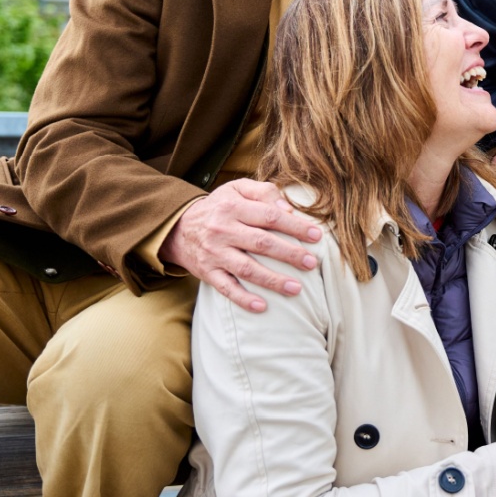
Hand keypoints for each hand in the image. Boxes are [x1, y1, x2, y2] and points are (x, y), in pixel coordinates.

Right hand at [158, 179, 322, 311]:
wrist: (178, 228)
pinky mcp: (207, 273)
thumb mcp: (237, 189)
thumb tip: (288, 208)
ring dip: (273, 280)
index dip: (295, 226)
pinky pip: (226, 288)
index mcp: (233, 207)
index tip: (317, 236)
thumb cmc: (219, 207)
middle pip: (261, 243)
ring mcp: (215, 253)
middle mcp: (223, 230)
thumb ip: (264, 192)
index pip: (270, 216)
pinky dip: (243, 299)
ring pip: (247, 269)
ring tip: (297, 289)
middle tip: (312, 263)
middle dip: (290, 254)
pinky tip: (262, 307)